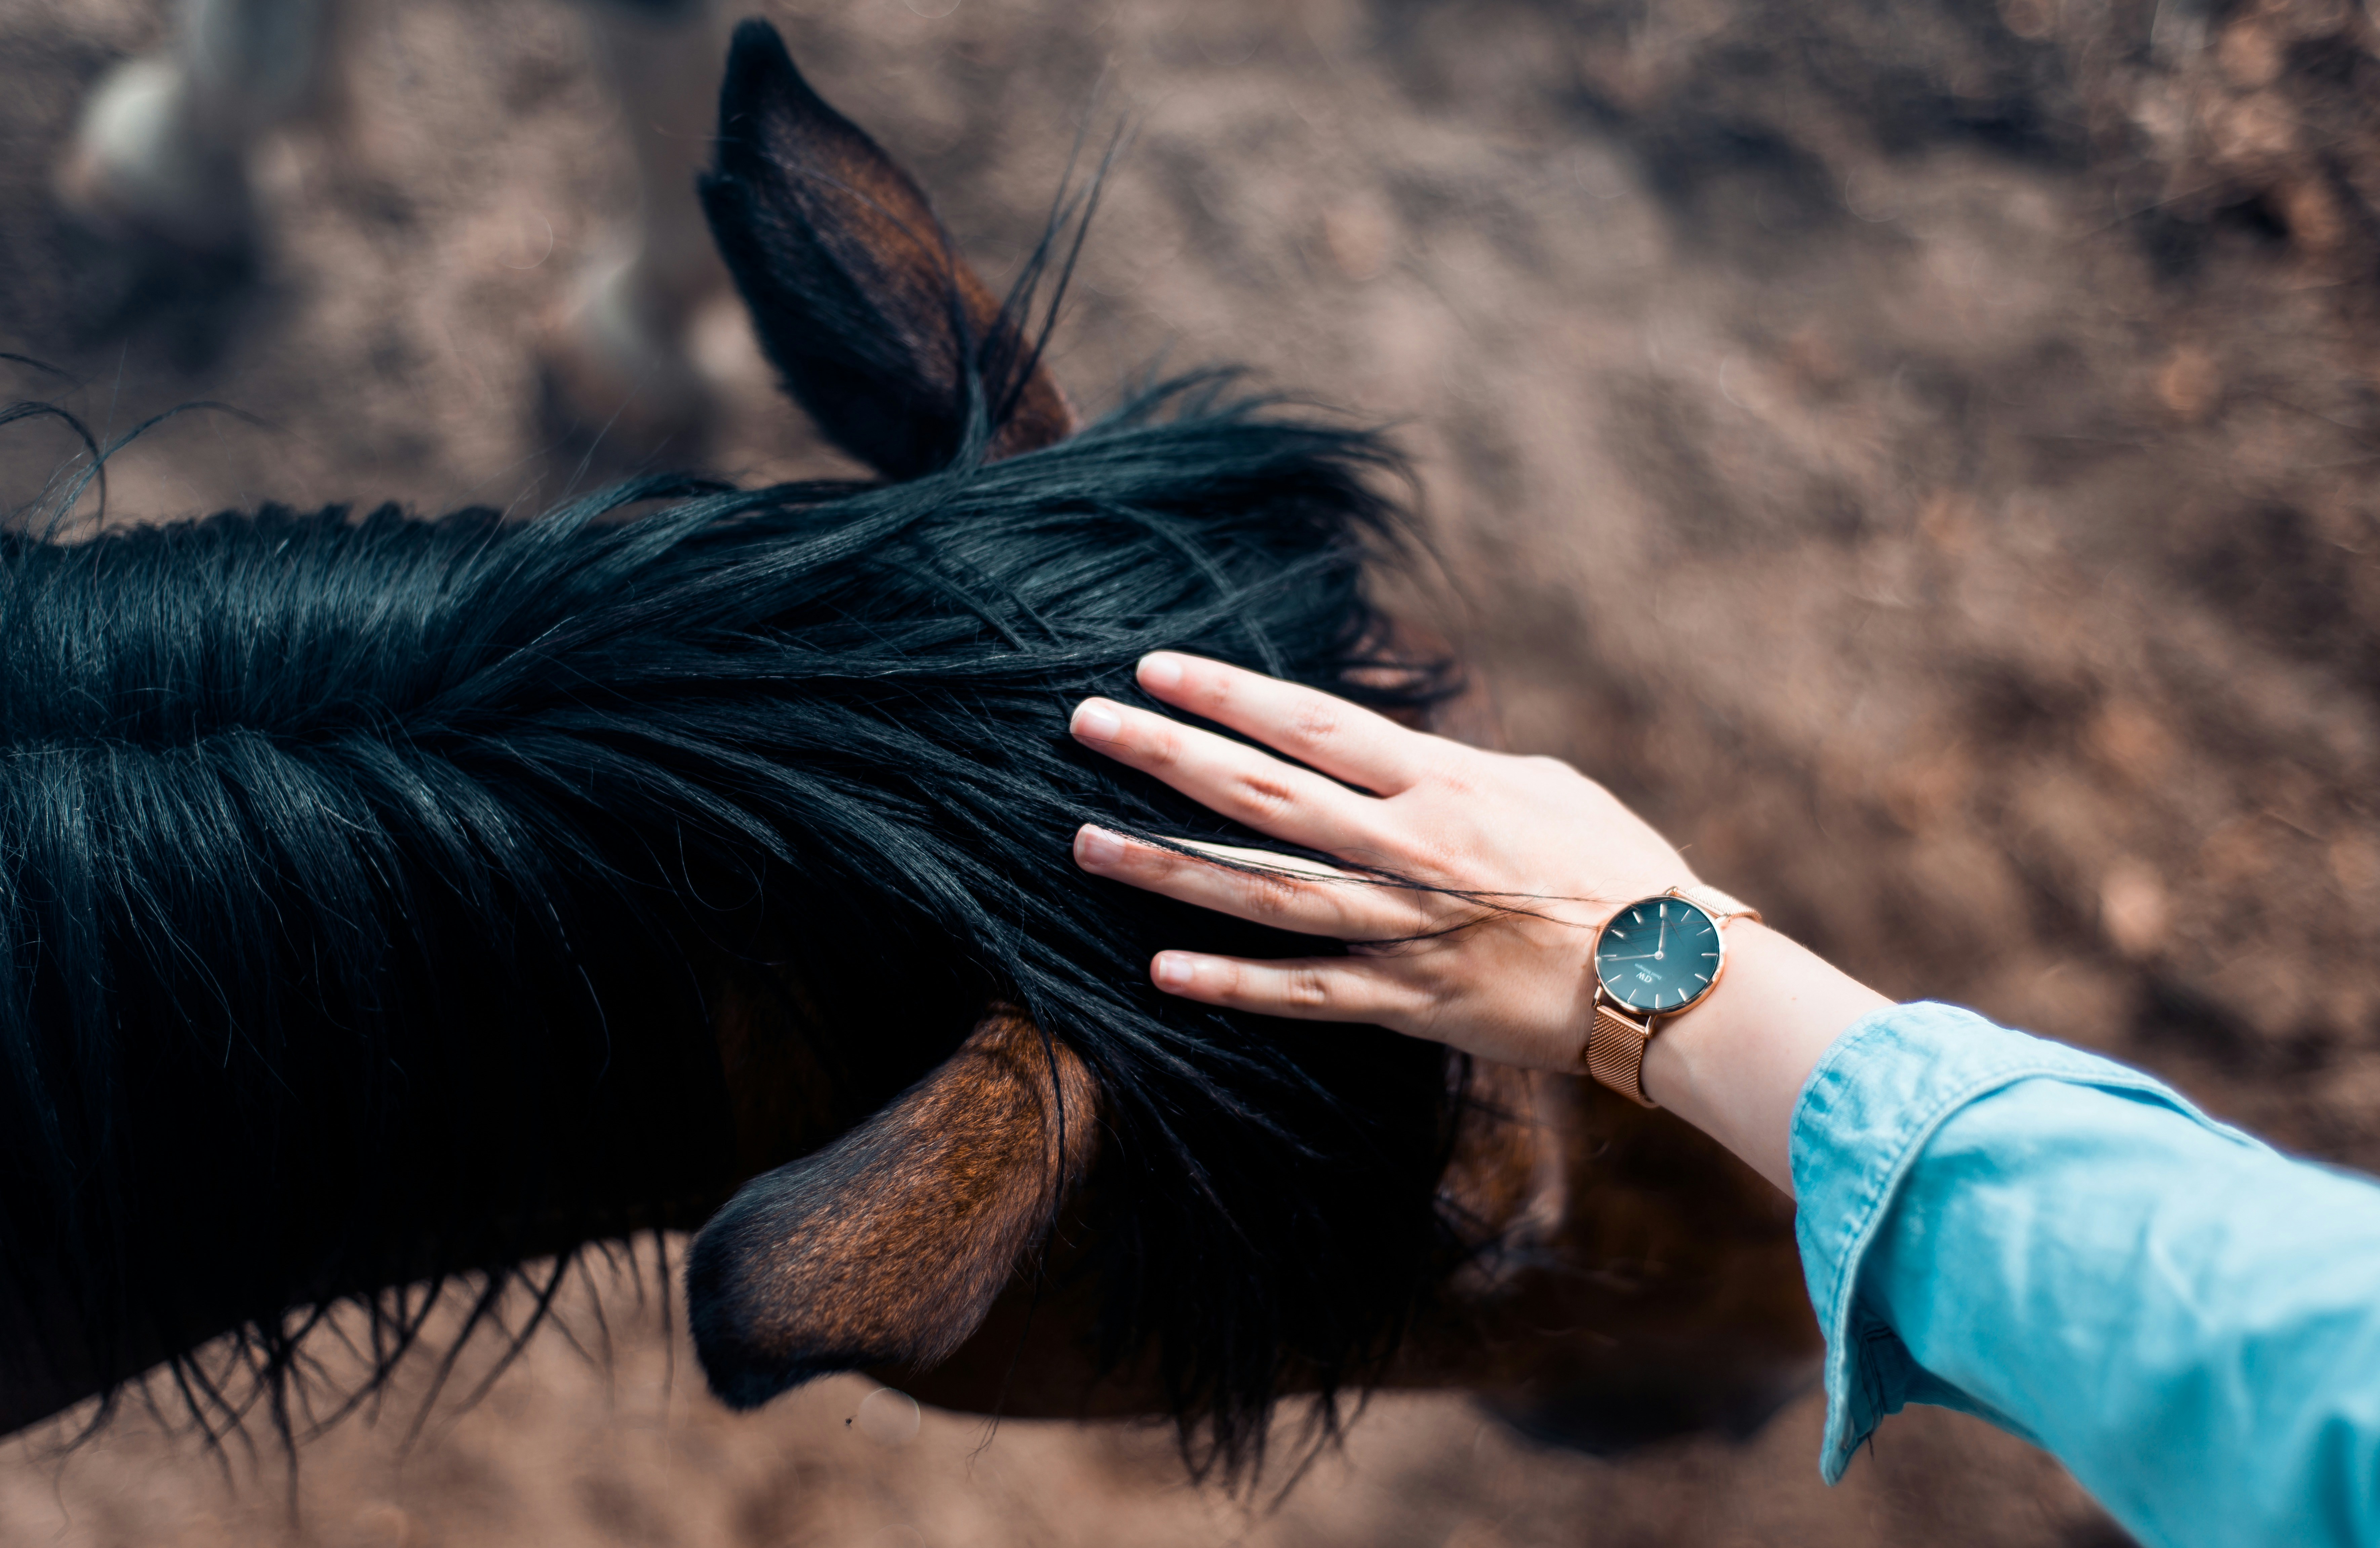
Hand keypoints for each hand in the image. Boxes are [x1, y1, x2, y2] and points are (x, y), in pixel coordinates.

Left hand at [1066, 652, 1698, 1073]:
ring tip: (1084, 842)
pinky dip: (1233, 986)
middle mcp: (1410, 849)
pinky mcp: (1409, 1003)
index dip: (1229, 694)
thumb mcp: (1542, 785)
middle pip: (1264, 795)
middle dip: (1168, 756)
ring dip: (1168, 868)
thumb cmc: (1619, 868)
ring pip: (1262, 894)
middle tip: (1085, 725)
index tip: (1155, 668)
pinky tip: (1160, 971)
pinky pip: (1305, 993)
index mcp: (1444, 783)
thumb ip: (1455, 765)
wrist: (1675, 975)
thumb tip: (1400, 748)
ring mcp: (1404, 929)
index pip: (1312, 725)